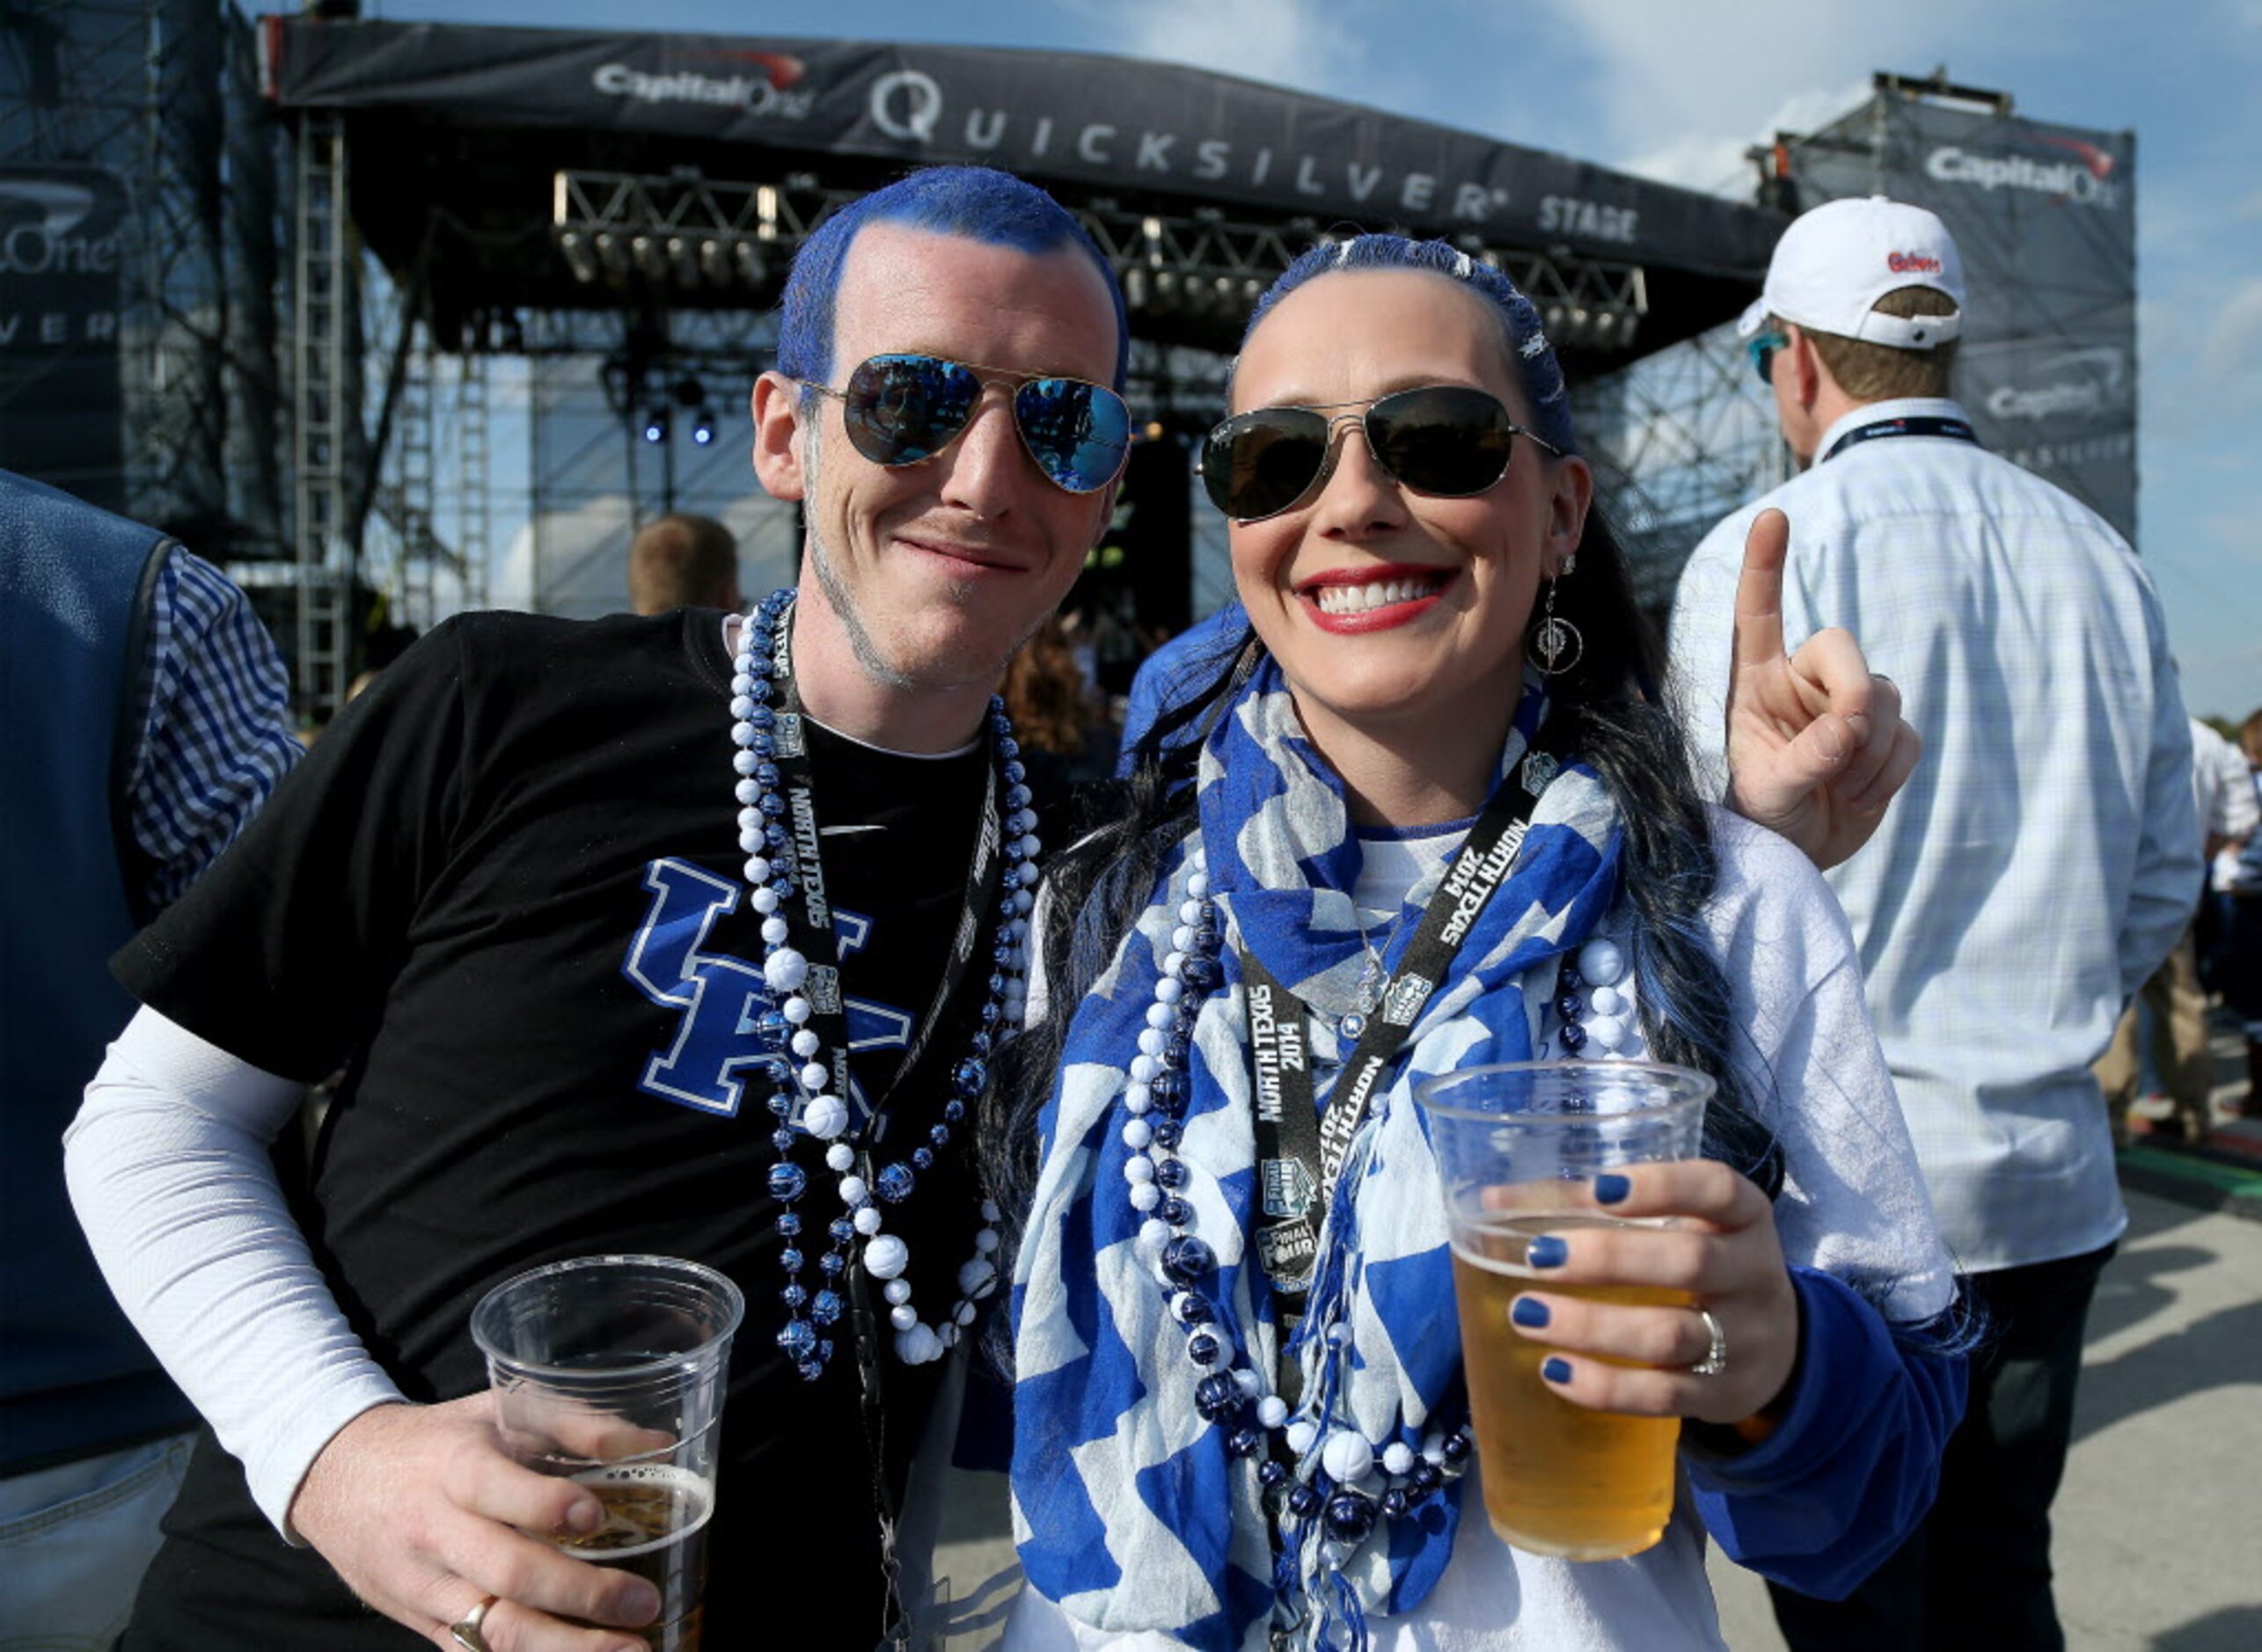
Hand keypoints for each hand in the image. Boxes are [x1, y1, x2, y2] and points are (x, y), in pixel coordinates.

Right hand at [289, 1395, 658, 1651]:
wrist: (337, 1479)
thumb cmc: (439, 1441)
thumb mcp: (497, 1411)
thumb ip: (577, 1423)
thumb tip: (659, 1443)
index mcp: (454, 1467)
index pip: (492, 1489)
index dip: (545, 1505)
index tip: (597, 1517)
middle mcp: (435, 1531)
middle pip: (504, 1573)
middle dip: (580, 1594)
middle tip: (643, 1603)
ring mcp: (425, 1587)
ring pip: (492, 1630)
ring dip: (564, 1649)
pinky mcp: (422, 1623)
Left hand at [1502, 1161, 1800, 1427]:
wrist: (1778, 1348)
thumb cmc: (1700, 1265)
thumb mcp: (1674, 1227)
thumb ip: (1589, 1208)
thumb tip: (1492, 1203)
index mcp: (1742, 1217)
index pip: (1717, 1189)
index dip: (1662, 1185)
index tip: (1600, 1188)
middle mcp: (1752, 1274)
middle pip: (1688, 1262)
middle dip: (1608, 1258)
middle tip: (1539, 1256)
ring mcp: (1745, 1340)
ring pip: (1670, 1335)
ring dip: (1591, 1326)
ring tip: (1527, 1314)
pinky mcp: (1725, 1395)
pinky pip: (1664, 1396)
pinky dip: (1605, 1386)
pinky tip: (1555, 1370)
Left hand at [1720, 509, 1920, 869]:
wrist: (1795, 853)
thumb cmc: (1760, 817)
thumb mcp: (1766, 792)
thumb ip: (1803, 757)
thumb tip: (1852, 724)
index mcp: (1755, 682)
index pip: (1759, 614)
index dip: (1764, 566)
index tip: (1772, 517)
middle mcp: (1803, 682)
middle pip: (1844, 649)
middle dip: (1853, 697)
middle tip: (1842, 748)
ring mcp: (1848, 705)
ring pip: (1885, 697)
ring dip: (1869, 752)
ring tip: (1837, 789)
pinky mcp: (1886, 734)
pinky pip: (1908, 738)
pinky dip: (1889, 773)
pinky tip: (1858, 796)